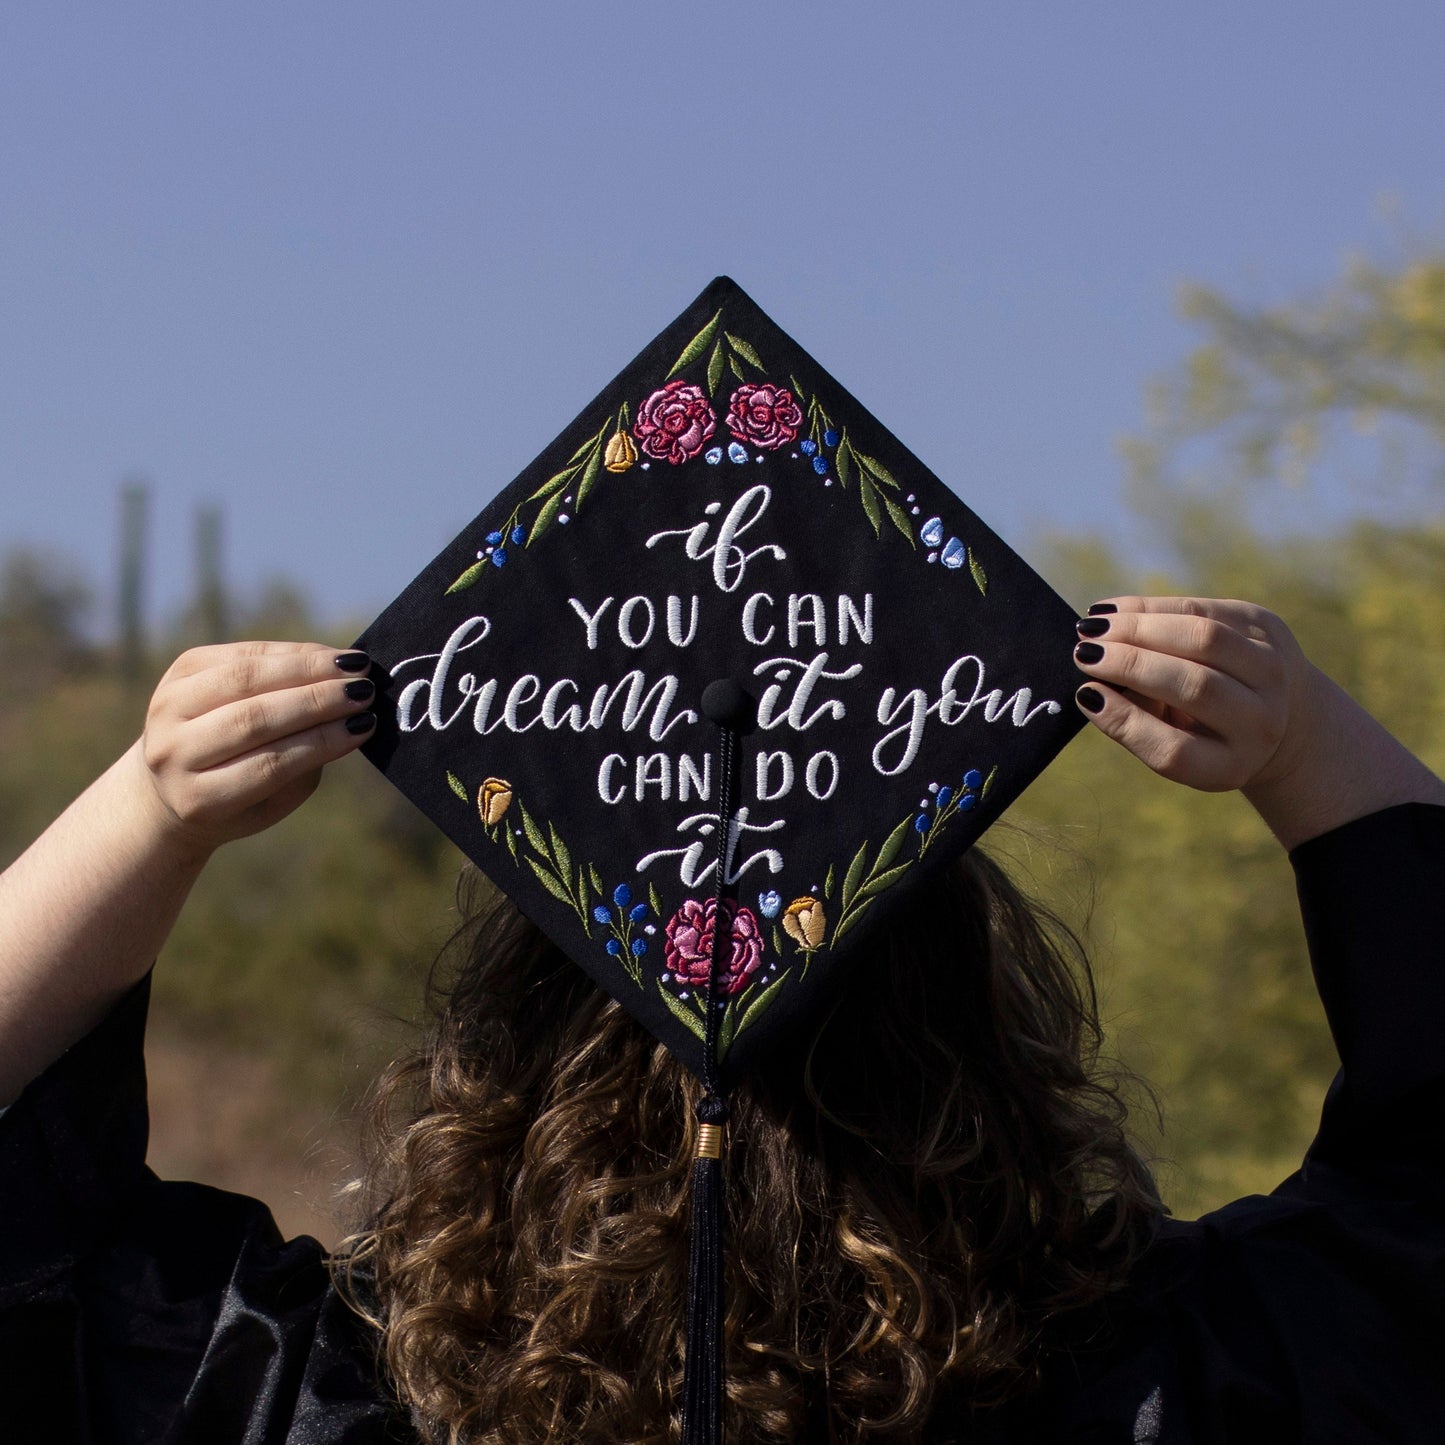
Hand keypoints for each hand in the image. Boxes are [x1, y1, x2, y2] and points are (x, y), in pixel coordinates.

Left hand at [130, 641, 377, 857]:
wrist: (169, 782)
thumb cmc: (238, 798)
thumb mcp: (271, 802)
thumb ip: (304, 766)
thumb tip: (351, 719)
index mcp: (197, 798)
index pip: (269, 764)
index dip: (320, 741)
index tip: (365, 725)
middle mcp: (172, 752)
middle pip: (253, 718)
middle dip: (316, 701)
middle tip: (364, 691)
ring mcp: (168, 706)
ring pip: (244, 678)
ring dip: (306, 668)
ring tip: (353, 667)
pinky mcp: (178, 671)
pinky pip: (241, 654)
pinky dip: (289, 653)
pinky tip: (326, 657)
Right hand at [1072, 596, 1444, 847]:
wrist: (1285, 712)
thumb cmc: (1204, 734)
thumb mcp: (1177, 748)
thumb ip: (1136, 725)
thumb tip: (1091, 687)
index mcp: (1230, 765)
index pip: (1175, 749)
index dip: (1126, 721)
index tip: (1085, 693)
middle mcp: (1263, 719)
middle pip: (1195, 686)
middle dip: (1131, 664)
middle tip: (1082, 651)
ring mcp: (1273, 667)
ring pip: (1203, 637)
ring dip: (1141, 627)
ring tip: (1094, 625)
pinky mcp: (1266, 626)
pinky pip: (1203, 609)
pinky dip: (1154, 607)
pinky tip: (1116, 611)